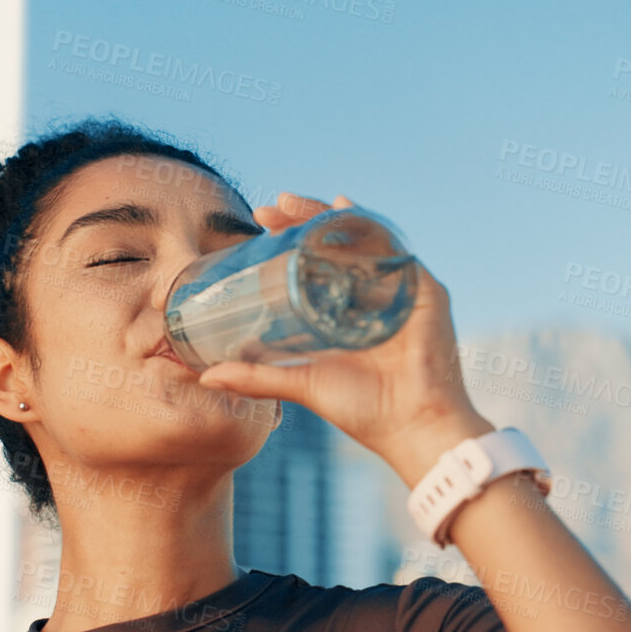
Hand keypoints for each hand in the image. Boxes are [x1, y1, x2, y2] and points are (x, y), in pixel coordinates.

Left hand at [196, 191, 494, 486]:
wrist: (411, 427)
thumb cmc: (364, 411)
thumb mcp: (300, 385)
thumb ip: (257, 378)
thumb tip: (206, 378)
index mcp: (347, 312)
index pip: (317, 263)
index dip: (289, 240)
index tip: (258, 224)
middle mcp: (373, 295)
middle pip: (337, 244)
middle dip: (303, 221)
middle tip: (270, 208)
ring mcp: (399, 291)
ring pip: (361, 239)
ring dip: (326, 217)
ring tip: (293, 204)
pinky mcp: (424, 292)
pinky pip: (395, 250)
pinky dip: (369, 227)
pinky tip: (344, 210)